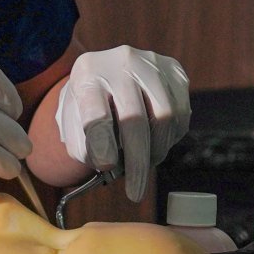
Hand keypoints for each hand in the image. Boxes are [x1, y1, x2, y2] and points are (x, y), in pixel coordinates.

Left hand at [54, 46, 189, 202]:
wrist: (106, 72)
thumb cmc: (87, 104)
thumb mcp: (72, 121)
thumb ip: (81, 145)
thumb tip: (104, 165)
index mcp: (87, 72)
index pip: (96, 113)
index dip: (102, 145)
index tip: (106, 168)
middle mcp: (120, 61)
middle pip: (134, 118)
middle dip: (136, 162)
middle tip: (135, 193)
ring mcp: (151, 62)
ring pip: (165, 116)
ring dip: (156, 150)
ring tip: (145, 162)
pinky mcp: (174, 70)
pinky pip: (181, 111)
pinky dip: (171, 136)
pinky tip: (156, 142)